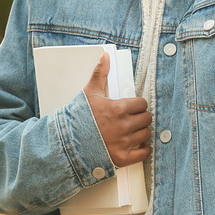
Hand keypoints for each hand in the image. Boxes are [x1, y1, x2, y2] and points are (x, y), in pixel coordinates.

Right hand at [83, 52, 151, 166]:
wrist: (68, 141)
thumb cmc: (79, 117)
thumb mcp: (89, 92)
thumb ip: (100, 73)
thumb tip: (105, 55)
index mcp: (117, 108)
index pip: (142, 104)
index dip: (137, 105)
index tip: (132, 108)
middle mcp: (123, 126)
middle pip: (146, 119)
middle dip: (141, 118)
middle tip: (132, 119)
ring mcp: (123, 143)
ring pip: (146, 135)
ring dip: (141, 132)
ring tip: (132, 131)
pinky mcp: (122, 158)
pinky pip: (144, 153)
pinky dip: (142, 150)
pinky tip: (136, 145)